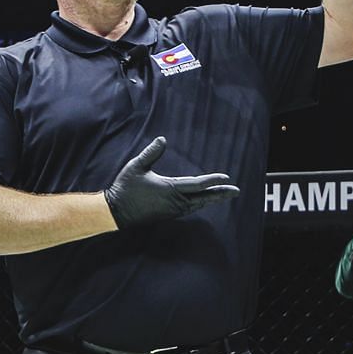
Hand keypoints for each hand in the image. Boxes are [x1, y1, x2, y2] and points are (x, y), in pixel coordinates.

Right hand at [104, 137, 239, 228]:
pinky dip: (200, 203)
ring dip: (211, 199)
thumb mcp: (137, 166)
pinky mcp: (168, 214)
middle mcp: (175, 202)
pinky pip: (189, 208)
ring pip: (197, 204)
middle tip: (236, 191)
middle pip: (203, 198)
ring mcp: (172, 210)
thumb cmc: (126, 188)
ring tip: (222, 194)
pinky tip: (202, 200)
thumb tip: (163, 139)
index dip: (213, 180)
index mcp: (170, 189)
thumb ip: (151, 153)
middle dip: (220, 194)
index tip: (226, 176)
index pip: (198, 184)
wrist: (116, 212)